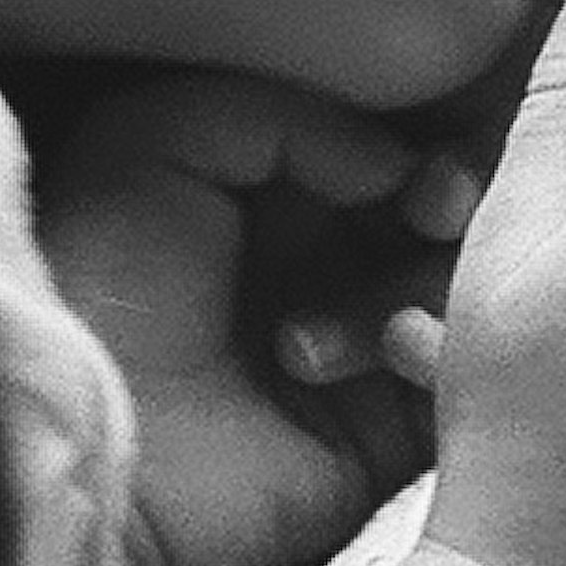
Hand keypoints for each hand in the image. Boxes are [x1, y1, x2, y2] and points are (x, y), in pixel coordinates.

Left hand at [35, 75, 468, 565]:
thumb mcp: (152, 142)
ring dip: (434, 278)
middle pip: (439, 207)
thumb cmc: (105, 291)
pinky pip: (460, 371)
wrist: (101, 452)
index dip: (415, 136)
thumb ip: (280, 114)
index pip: (380, 139)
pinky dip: (447, 347)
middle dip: (449, 199)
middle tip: (433, 209)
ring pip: (463, 281)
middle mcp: (325, 259)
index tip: (418, 155)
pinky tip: (398, 350)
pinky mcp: (391, 429)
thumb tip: (395, 163)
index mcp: (273, 190)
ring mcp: (366, 344)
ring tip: (386, 306)